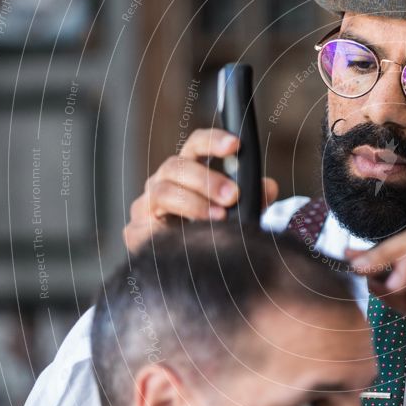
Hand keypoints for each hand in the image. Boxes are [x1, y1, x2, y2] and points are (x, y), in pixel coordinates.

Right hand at [123, 128, 278, 253]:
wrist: (185, 264)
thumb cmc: (211, 229)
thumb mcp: (238, 213)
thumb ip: (254, 198)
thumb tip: (269, 187)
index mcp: (188, 169)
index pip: (196, 144)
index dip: (213, 141)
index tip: (235, 145)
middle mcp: (163, 181)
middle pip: (177, 166)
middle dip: (207, 179)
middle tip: (233, 196)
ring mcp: (146, 205)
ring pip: (164, 192)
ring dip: (194, 204)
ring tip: (219, 218)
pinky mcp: (136, 231)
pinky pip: (148, 226)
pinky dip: (170, 231)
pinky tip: (189, 239)